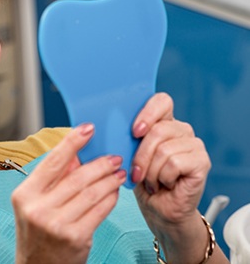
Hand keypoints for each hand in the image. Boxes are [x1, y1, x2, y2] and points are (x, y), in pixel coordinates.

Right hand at [11, 124, 125, 263]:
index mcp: (24, 194)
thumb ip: (54, 180)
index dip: (72, 142)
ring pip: (91, 193)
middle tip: (114, 157)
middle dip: (99, 164)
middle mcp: (37, 208)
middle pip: (76, 177)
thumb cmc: (38, 233)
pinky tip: (115, 192)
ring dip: (109, 180)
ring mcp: (56, 224)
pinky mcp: (76, 238)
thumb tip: (78, 154)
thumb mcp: (36, 204)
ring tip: (119, 173)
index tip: (88, 128)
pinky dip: (110, 198)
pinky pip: (99, 210)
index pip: (52, 162)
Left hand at [130, 92, 222, 261]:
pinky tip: (166, 184)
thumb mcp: (129, 155)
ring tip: (152, 181)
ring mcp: (194, 145)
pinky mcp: (202, 161)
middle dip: (141, 155)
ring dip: (151, 171)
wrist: (158, 210)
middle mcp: (181, 130)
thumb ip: (126, 137)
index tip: (134, 132)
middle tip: (137, 173)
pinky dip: (163, 177)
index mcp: (163, 122)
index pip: (161, 101)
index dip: (148, 113)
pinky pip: (175, 163)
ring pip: (164, 149)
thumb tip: (108, 126)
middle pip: (159, 129)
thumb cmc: (142, 181)